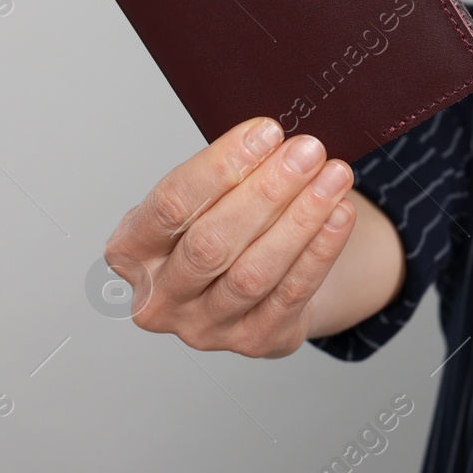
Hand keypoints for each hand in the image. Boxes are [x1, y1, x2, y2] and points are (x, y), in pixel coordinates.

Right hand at [103, 116, 356, 357]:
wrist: (259, 284)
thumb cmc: (225, 229)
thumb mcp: (209, 200)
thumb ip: (230, 175)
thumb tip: (274, 139)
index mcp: (131, 250)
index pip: (171, 204)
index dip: (220, 166)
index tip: (266, 131)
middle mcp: (159, 298)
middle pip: (212, 242)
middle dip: (267, 191)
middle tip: (308, 151)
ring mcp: (205, 327)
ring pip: (254, 272)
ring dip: (301, 218)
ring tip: (333, 176)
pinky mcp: (254, 340)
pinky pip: (292, 293)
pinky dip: (320, 250)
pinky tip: (340, 214)